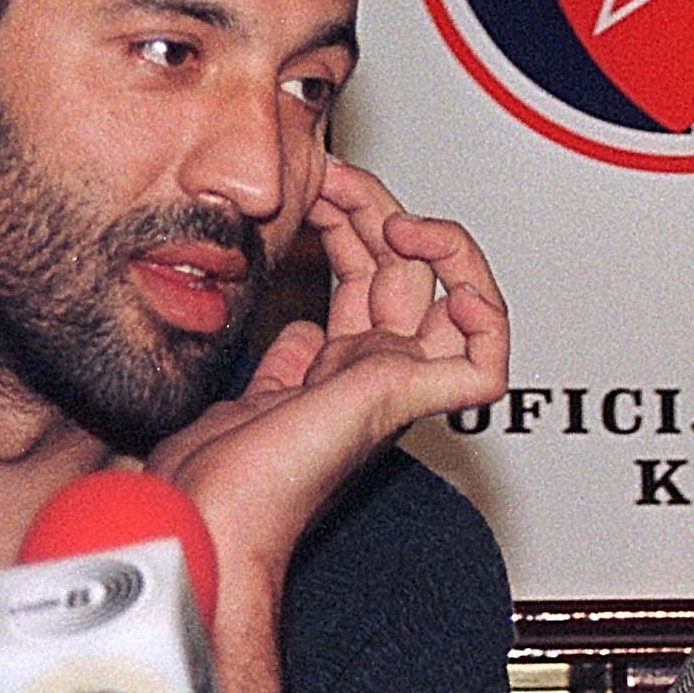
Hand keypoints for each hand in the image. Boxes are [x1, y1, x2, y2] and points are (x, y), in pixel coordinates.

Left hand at [146, 160, 507, 692]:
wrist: (207, 512)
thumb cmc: (212, 476)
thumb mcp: (247, 392)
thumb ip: (284, 364)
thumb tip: (298, 336)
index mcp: (338, 376)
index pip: (371, 282)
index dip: (353, 227)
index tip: (322, 192)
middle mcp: (373, 379)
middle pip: (410, 275)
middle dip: (380, 212)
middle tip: (342, 180)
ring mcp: (396, 388)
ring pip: (463, 305)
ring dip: (437, 245)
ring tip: (394, 218)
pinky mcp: (409, 400)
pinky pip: (485, 364)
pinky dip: (486, 319)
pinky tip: (450, 290)